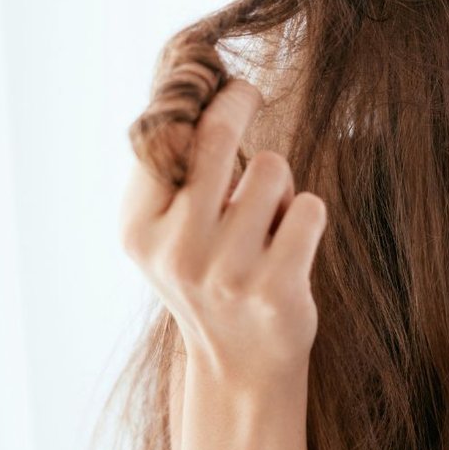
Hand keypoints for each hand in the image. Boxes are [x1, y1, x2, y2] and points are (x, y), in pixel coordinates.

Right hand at [120, 78, 326, 387]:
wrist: (240, 367)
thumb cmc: (208, 275)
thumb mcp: (167, 231)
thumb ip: (171, 171)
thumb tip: (195, 86)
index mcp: (139, 230)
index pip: (164, 136)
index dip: (198, 97)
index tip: (220, 81)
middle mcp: (176, 251)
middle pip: (216, 136)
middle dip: (238, 101)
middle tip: (248, 92)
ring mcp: (226, 273)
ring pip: (271, 168)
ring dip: (279, 183)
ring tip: (267, 220)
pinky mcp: (276, 289)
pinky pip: (309, 207)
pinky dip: (307, 215)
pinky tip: (291, 247)